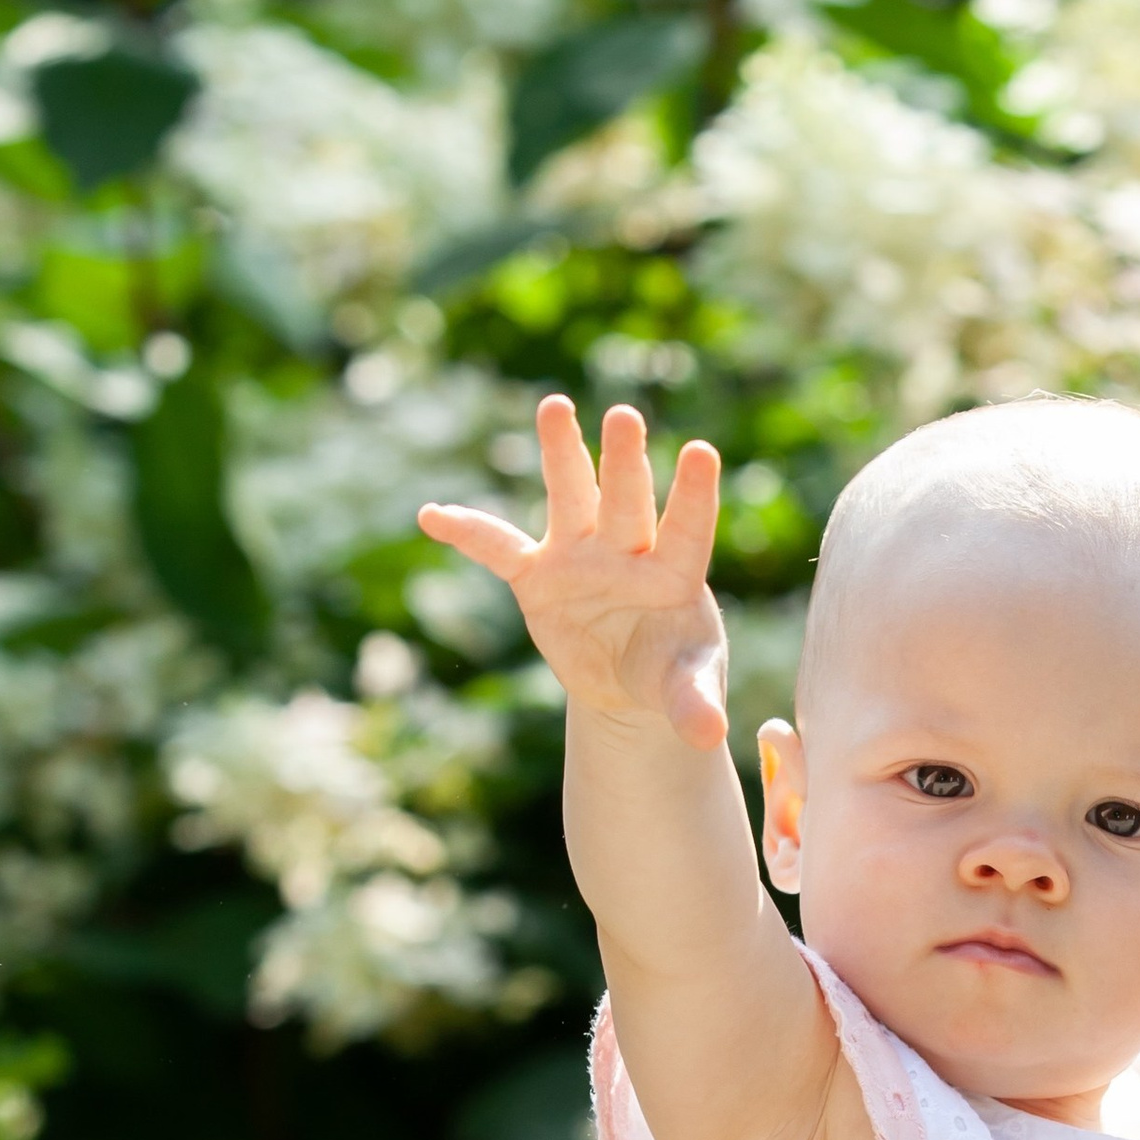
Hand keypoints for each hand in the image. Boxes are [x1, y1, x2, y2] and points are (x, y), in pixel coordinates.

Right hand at [419, 397, 728, 748]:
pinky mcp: (539, 576)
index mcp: (675, 575)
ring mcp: (580, 556)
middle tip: (625, 416)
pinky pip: (498, 548)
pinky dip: (467, 532)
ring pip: (572, 496)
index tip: (702, 452)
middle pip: (627, 502)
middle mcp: (628, 551)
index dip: (694, 496)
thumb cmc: (672, 672)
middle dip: (624, 462)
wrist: (630, 683)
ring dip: (563, 453)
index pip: (687, 531)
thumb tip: (708, 733)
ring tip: (555, 406)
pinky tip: (431, 515)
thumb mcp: (687, 690)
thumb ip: (696, 704)